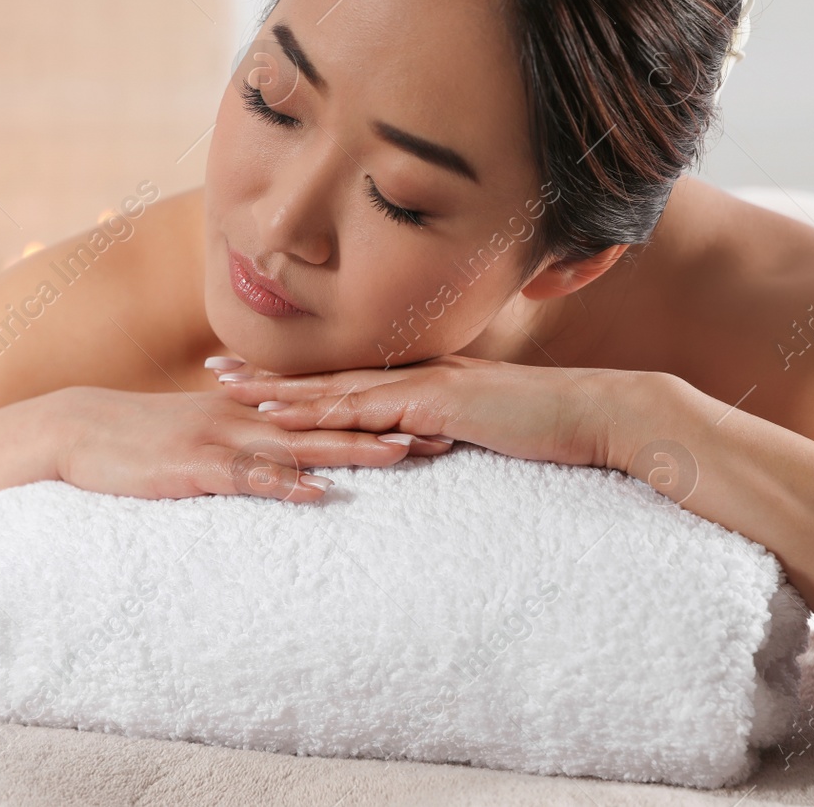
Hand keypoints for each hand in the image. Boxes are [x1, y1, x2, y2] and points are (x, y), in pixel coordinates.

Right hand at [42, 383, 428, 502]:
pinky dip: (285, 484)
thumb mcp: (189, 426)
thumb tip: (270, 448)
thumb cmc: (131, 435)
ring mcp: (219, 438)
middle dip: (382, 425)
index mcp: (243, 408)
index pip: (319, 407)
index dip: (371, 411)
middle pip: (324, 420)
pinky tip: (317, 494)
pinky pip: (248, 477)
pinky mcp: (194, 467)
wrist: (74, 429)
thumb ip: (232, 432)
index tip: (422, 415)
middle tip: (440, 432)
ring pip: (298, 444)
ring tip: (403, 455)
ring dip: (351, 450)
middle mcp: (241, 416)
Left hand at [212, 353, 628, 470]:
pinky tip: (281, 418)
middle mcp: (414, 374)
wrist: (600, 414)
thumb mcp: (486, 426)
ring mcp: (423, 386)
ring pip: (334, 389)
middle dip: (268, 373)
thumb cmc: (550, 425)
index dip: (295, 374)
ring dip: (278, 391)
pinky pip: (365, 412)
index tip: (250, 370)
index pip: (345, 375)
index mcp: (421, 379)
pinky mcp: (435, 406)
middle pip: (326, 374)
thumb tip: (424, 445)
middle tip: (213, 368)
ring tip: (228, 391)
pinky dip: (318, 414)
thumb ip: (449, 430)